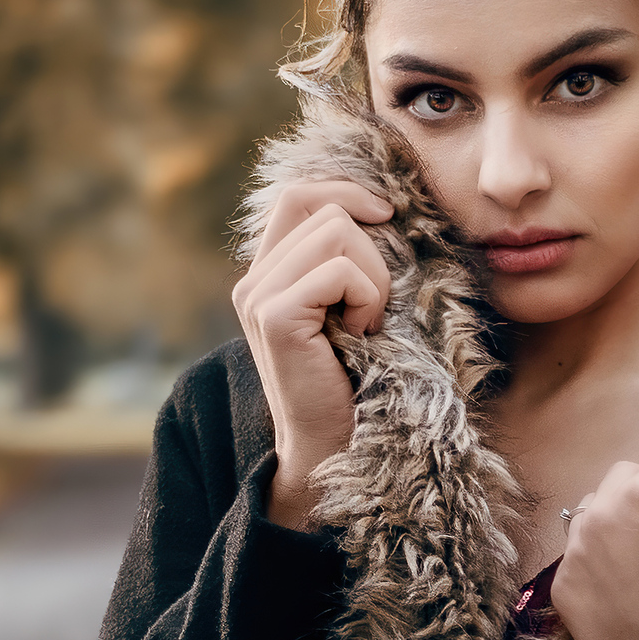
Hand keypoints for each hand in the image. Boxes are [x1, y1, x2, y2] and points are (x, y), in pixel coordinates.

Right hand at [230, 179, 393, 529]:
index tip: (386, 215)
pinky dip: (368, 299)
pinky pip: (341, 270)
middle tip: (370, 306)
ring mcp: (258, 296)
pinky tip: (360, 336)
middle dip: (370, 248)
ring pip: (337, 231)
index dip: (345, 191)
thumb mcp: (347, 308)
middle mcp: (252, 281)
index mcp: (266, 274)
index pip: (298, 196)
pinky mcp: (275, 316)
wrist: (330, 448)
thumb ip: (344, 260)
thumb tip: (380, 206)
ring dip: (373, 276)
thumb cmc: (355, 380)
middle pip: (323, 208)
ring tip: (364, 324)